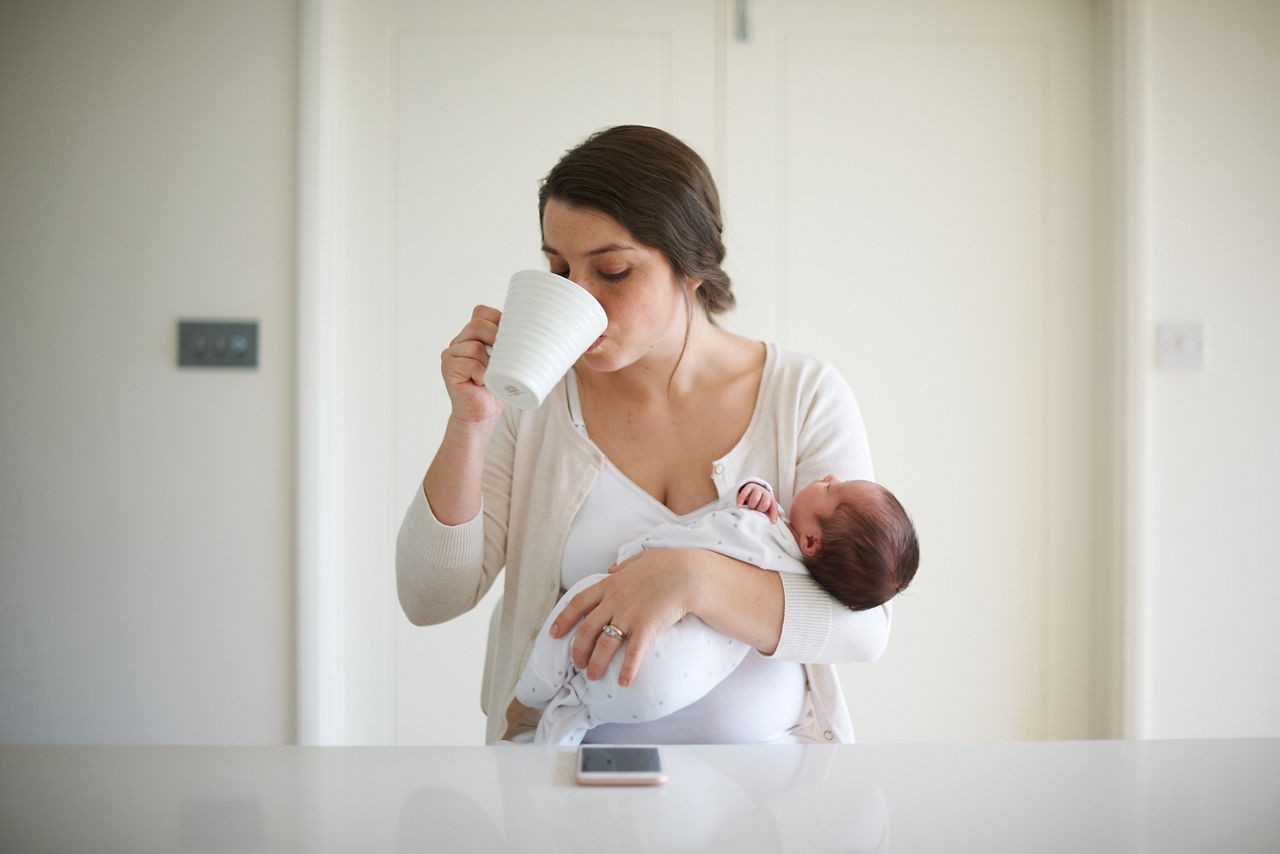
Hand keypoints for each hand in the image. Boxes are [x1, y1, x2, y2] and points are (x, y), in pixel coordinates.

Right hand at [440, 305, 504, 424]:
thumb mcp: (508, 360)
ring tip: (490, 376)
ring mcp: (450, 354)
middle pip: (477, 324)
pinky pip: (470, 364)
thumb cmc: (498, 386)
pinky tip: (481, 383)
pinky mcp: (447, 368)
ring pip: (475, 347)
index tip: (510, 338)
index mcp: (472, 334)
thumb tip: (538, 328)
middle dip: (496, 338)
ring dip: (489, 363)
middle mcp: (459, 341)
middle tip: (505, 358)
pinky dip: (481, 374)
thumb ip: (512, 343)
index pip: (481, 312)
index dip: (497, 320)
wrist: (483, 413)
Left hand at [547, 549, 700, 686]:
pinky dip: (627, 670)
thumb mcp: (640, 559)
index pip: (578, 603)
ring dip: (596, 664)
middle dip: (578, 650)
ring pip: (604, 645)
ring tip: (593, 677)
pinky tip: (624, 683)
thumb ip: (623, 565)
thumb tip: (610, 568)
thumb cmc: (668, 564)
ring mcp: (629, 616)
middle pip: (587, 630)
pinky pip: (633, 653)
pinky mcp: (646, 628)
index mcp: (610, 585)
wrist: (689, 574)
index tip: (554, 633)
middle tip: (577, 664)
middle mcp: (614, 602)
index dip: (563, 619)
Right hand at [737, 481, 780, 522]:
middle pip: (764, 504)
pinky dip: (741, 500)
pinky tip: (739, 506)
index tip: (772, 522)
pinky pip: (744, 494)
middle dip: (760, 509)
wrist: (755, 489)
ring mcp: (757, 489)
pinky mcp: (749, 487)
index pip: (774, 508)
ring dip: (751, 505)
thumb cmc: (761, 501)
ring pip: (755, 499)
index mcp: (771, 499)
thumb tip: (774, 523)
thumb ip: (770, 514)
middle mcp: (765, 493)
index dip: (773, 515)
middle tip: (756, 510)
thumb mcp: (767, 506)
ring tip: (750, 507)